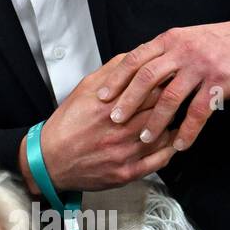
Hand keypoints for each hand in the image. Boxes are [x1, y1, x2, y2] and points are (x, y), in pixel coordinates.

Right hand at [23, 53, 175, 193]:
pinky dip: (169, 150)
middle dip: (172, 101)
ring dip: (172, 126)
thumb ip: (111, 72)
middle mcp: (118, 129)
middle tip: (179, 95)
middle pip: (160, 110)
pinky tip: (169, 142)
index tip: (170, 77)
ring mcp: (124, 153)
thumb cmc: (66, 125)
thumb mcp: (83, 90)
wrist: (50, 160)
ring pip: (163, 135)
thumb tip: (134, 56)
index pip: (149, 89)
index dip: (164, 81)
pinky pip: (159, 161)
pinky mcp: (126, 173)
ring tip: (173, 118)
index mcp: (108, 106)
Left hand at [96, 9, 229, 151]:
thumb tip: (138, 71)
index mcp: (170, 40)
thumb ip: (165, 53)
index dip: (116, 78)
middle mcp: (182, 51)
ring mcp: (201, 67)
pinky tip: (181, 144)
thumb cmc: (223, 41)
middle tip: (114, 120)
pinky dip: (188, 130)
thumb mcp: (188, 38)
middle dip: (128, 101)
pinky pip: (199, 111)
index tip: (101, 95)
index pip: (135, 59)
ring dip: (155, 121)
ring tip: (144, 138)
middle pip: (147, 77)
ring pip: (170, 97)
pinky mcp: (220, 83)